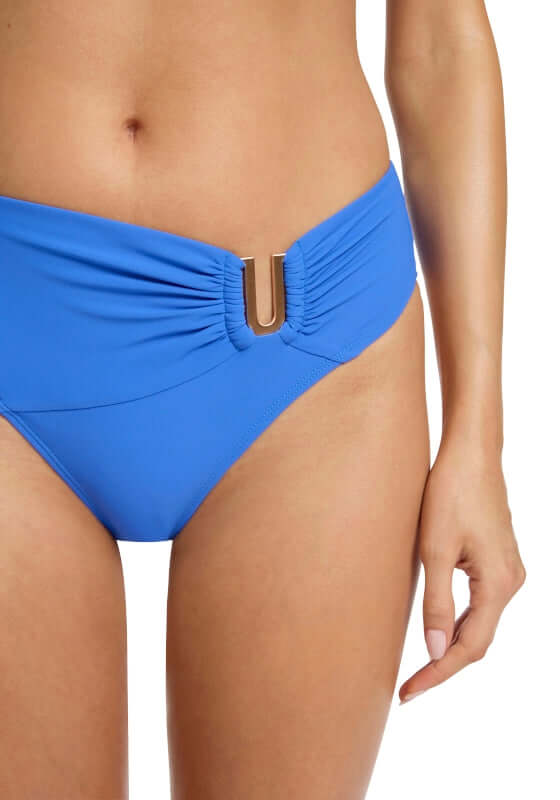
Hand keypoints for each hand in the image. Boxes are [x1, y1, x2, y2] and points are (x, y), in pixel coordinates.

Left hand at [399, 437, 525, 702]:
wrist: (471, 452)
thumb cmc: (450, 493)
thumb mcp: (435, 550)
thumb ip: (437, 603)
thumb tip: (437, 653)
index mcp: (499, 585)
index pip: (470, 648)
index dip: (438, 674)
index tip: (408, 693)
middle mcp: (511, 582)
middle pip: (478, 640)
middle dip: (443, 664)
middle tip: (407, 686)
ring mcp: (507, 570)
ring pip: (479, 622)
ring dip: (451, 644)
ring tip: (417, 664)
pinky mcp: (496, 558)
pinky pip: (479, 602)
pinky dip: (458, 621)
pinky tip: (436, 626)